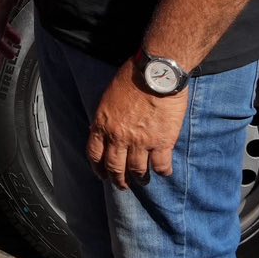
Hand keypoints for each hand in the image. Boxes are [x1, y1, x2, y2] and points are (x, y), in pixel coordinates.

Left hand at [86, 65, 187, 188]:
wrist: (156, 72)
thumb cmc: (133, 76)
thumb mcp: (109, 97)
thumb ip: (107, 117)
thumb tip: (105, 128)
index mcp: (103, 124)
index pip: (94, 153)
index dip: (97, 168)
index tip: (102, 174)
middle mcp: (119, 137)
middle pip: (114, 167)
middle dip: (118, 180)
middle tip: (123, 185)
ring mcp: (141, 141)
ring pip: (137, 170)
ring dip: (140, 178)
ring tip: (143, 180)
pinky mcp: (162, 142)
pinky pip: (161, 165)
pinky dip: (162, 172)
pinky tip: (164, 172)